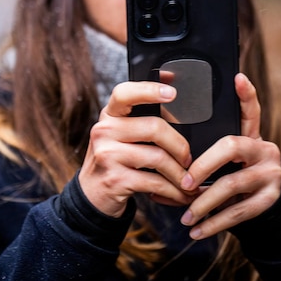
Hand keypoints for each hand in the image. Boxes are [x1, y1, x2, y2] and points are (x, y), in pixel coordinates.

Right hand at [78, 81, 197, 217]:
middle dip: (180, 146)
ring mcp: (107, 155)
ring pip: (158, 157)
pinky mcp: (115, 180)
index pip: (125, 94)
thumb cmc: (116, 159)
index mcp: (110, 114)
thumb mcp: (121, 134)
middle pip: (154, 128)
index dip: (149, 90)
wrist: (92, 194)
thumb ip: (143, 117)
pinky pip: (154, 182)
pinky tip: (179, 194)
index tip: (172, 92)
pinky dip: (173, 191)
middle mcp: (104, 130)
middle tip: (188, 158)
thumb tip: (172, 86)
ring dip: (179, 173)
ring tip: (188, 181)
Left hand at [178, 73, 280, 239]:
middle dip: (203, 165)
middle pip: (231, 146)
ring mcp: (270, 174)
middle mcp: (264, 149)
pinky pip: (238, 212)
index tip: (237, 77)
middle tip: (183, 182)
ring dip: (203, 203)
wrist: (261, 207)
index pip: (249, 110)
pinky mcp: (270, 199)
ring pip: (232, 184)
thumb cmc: (229, 176)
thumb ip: (201, 149)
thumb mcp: (222, 160)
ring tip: (184, 214)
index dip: (245, 94)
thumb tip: (153, 150)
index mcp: (249, 135)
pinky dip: (214, 223)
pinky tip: (196, 230)